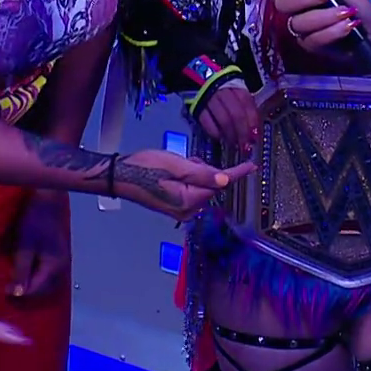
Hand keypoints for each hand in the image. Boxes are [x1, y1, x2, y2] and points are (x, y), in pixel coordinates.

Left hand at [9, 191, 70, 298]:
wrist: (47, 200)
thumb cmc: (35, 221)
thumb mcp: (25, 246)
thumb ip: (21, 270)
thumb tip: (17, 294)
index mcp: (54, 267)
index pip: (36, 289)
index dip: (19, 293)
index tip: (3, 292)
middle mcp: (61, 267)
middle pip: (43, 288)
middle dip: (26, 292)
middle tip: (8, 290)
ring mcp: (60, 260)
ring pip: (45, 281)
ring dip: (31, 284)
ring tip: (14, 283)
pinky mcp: (56, 254)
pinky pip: (45, 272)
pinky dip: (34, 275)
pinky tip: (24, 272)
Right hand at [114, 149, 255, 219]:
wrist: (119, 175)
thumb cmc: (143, 167)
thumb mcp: (175, 165)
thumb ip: (202, 173)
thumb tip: (224, 180)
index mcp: (189, 201)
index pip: (220, 184)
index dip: (236, 173)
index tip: (251, 166)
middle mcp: (187, 210)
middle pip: (210, 185)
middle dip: (204, 169)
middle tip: (185, 160)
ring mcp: (180, 210)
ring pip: (200, 185)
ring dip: (194, 172)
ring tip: (175, 164)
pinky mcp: (174, 206)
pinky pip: (191, 189)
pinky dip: (187, 178)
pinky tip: (173, 171)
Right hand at [198, 83, 258, 157]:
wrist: (200, 77)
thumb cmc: (223, 88)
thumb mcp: (237, 91)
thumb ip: (245, 106)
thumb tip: (254, 128)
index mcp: (237, 88)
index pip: (247, 104)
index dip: (252, 122)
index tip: (255, 136)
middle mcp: (224, 93)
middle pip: (236, 115)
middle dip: (242, 132)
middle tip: (245, 146)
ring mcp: (210, 99)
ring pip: (223, 119)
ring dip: (230, 134)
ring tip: (233, 143)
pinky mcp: (198, 106)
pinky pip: (207, 121)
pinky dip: (214, 131)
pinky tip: (219, 137)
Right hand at [266, 0, 370, 53]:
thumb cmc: (356, 6)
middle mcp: (296, 10)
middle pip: (282, 3)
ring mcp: (301, 30)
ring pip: (298, 23)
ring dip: (324, 16)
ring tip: (346, 12)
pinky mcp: (311, 46)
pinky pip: (312, 39)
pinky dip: (332, 31)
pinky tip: (347, 25)